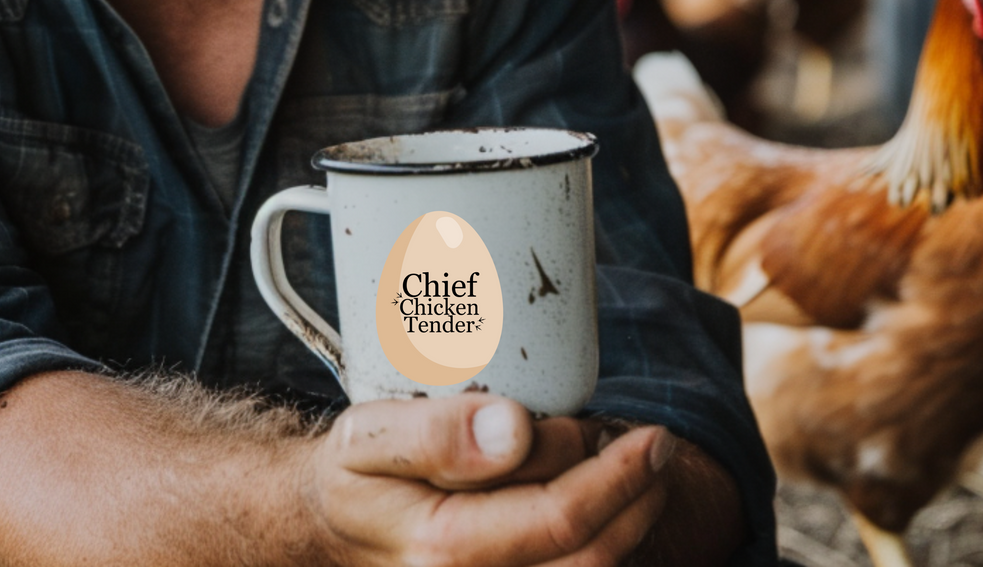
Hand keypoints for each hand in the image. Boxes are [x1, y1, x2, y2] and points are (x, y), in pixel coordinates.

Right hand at [300, 393, 673, 566]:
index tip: (647, 433)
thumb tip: (513, 429)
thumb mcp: (369, 436)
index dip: (614, 477)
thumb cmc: (354, 473)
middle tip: (652, 443)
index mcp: (442, 551)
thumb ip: (436, 433)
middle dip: (634, 498)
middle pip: (587, 557)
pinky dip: (602, 543)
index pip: (557, 521)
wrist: (330, 523)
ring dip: (629, 522)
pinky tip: (609, 503)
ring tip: (638, 468)